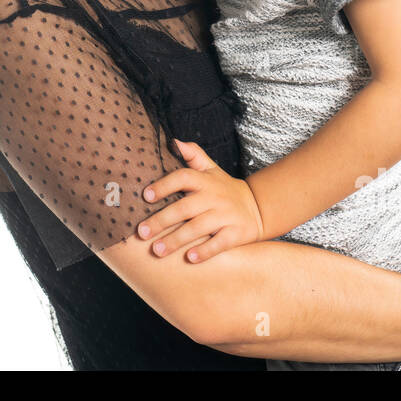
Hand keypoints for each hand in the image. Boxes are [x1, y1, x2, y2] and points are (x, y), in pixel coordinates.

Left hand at [137, 139, 265, 262]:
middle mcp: (215, 197)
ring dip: (176, 240)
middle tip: (141, 232)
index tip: (146, 196)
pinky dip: (205, 251)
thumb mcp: (211, 169)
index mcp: (205, 181)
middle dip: (162, 220)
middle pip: (185, 207)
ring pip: (198, 228)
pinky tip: (189, 259)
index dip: (164, 185)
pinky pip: (219, 243)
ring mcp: (226, 215)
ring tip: (157, 251)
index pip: (183, 177)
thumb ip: (193, 155)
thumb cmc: (225, 189)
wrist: (259, 207)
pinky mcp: (236, 233)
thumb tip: (173, 141)